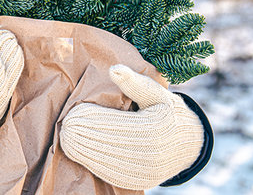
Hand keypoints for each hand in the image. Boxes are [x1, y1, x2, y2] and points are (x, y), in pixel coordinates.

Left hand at [59, 64, 203, 189]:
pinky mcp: (140, 182)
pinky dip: (94, 164)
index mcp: (158, 128)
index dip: (94, 120)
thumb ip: (134, 82)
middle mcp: (153, 154)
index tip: (74, 113)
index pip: (118, 124)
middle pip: (110, 146)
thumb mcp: (155, 92)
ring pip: (108, 164)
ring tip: (67, 140)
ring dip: (85, 153)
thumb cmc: (167, 110)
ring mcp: (147, 172)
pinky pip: (112, 175)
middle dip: (84, 137)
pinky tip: (80, 153)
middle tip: (65, 128)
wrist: (187, 142)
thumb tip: (114, 68)